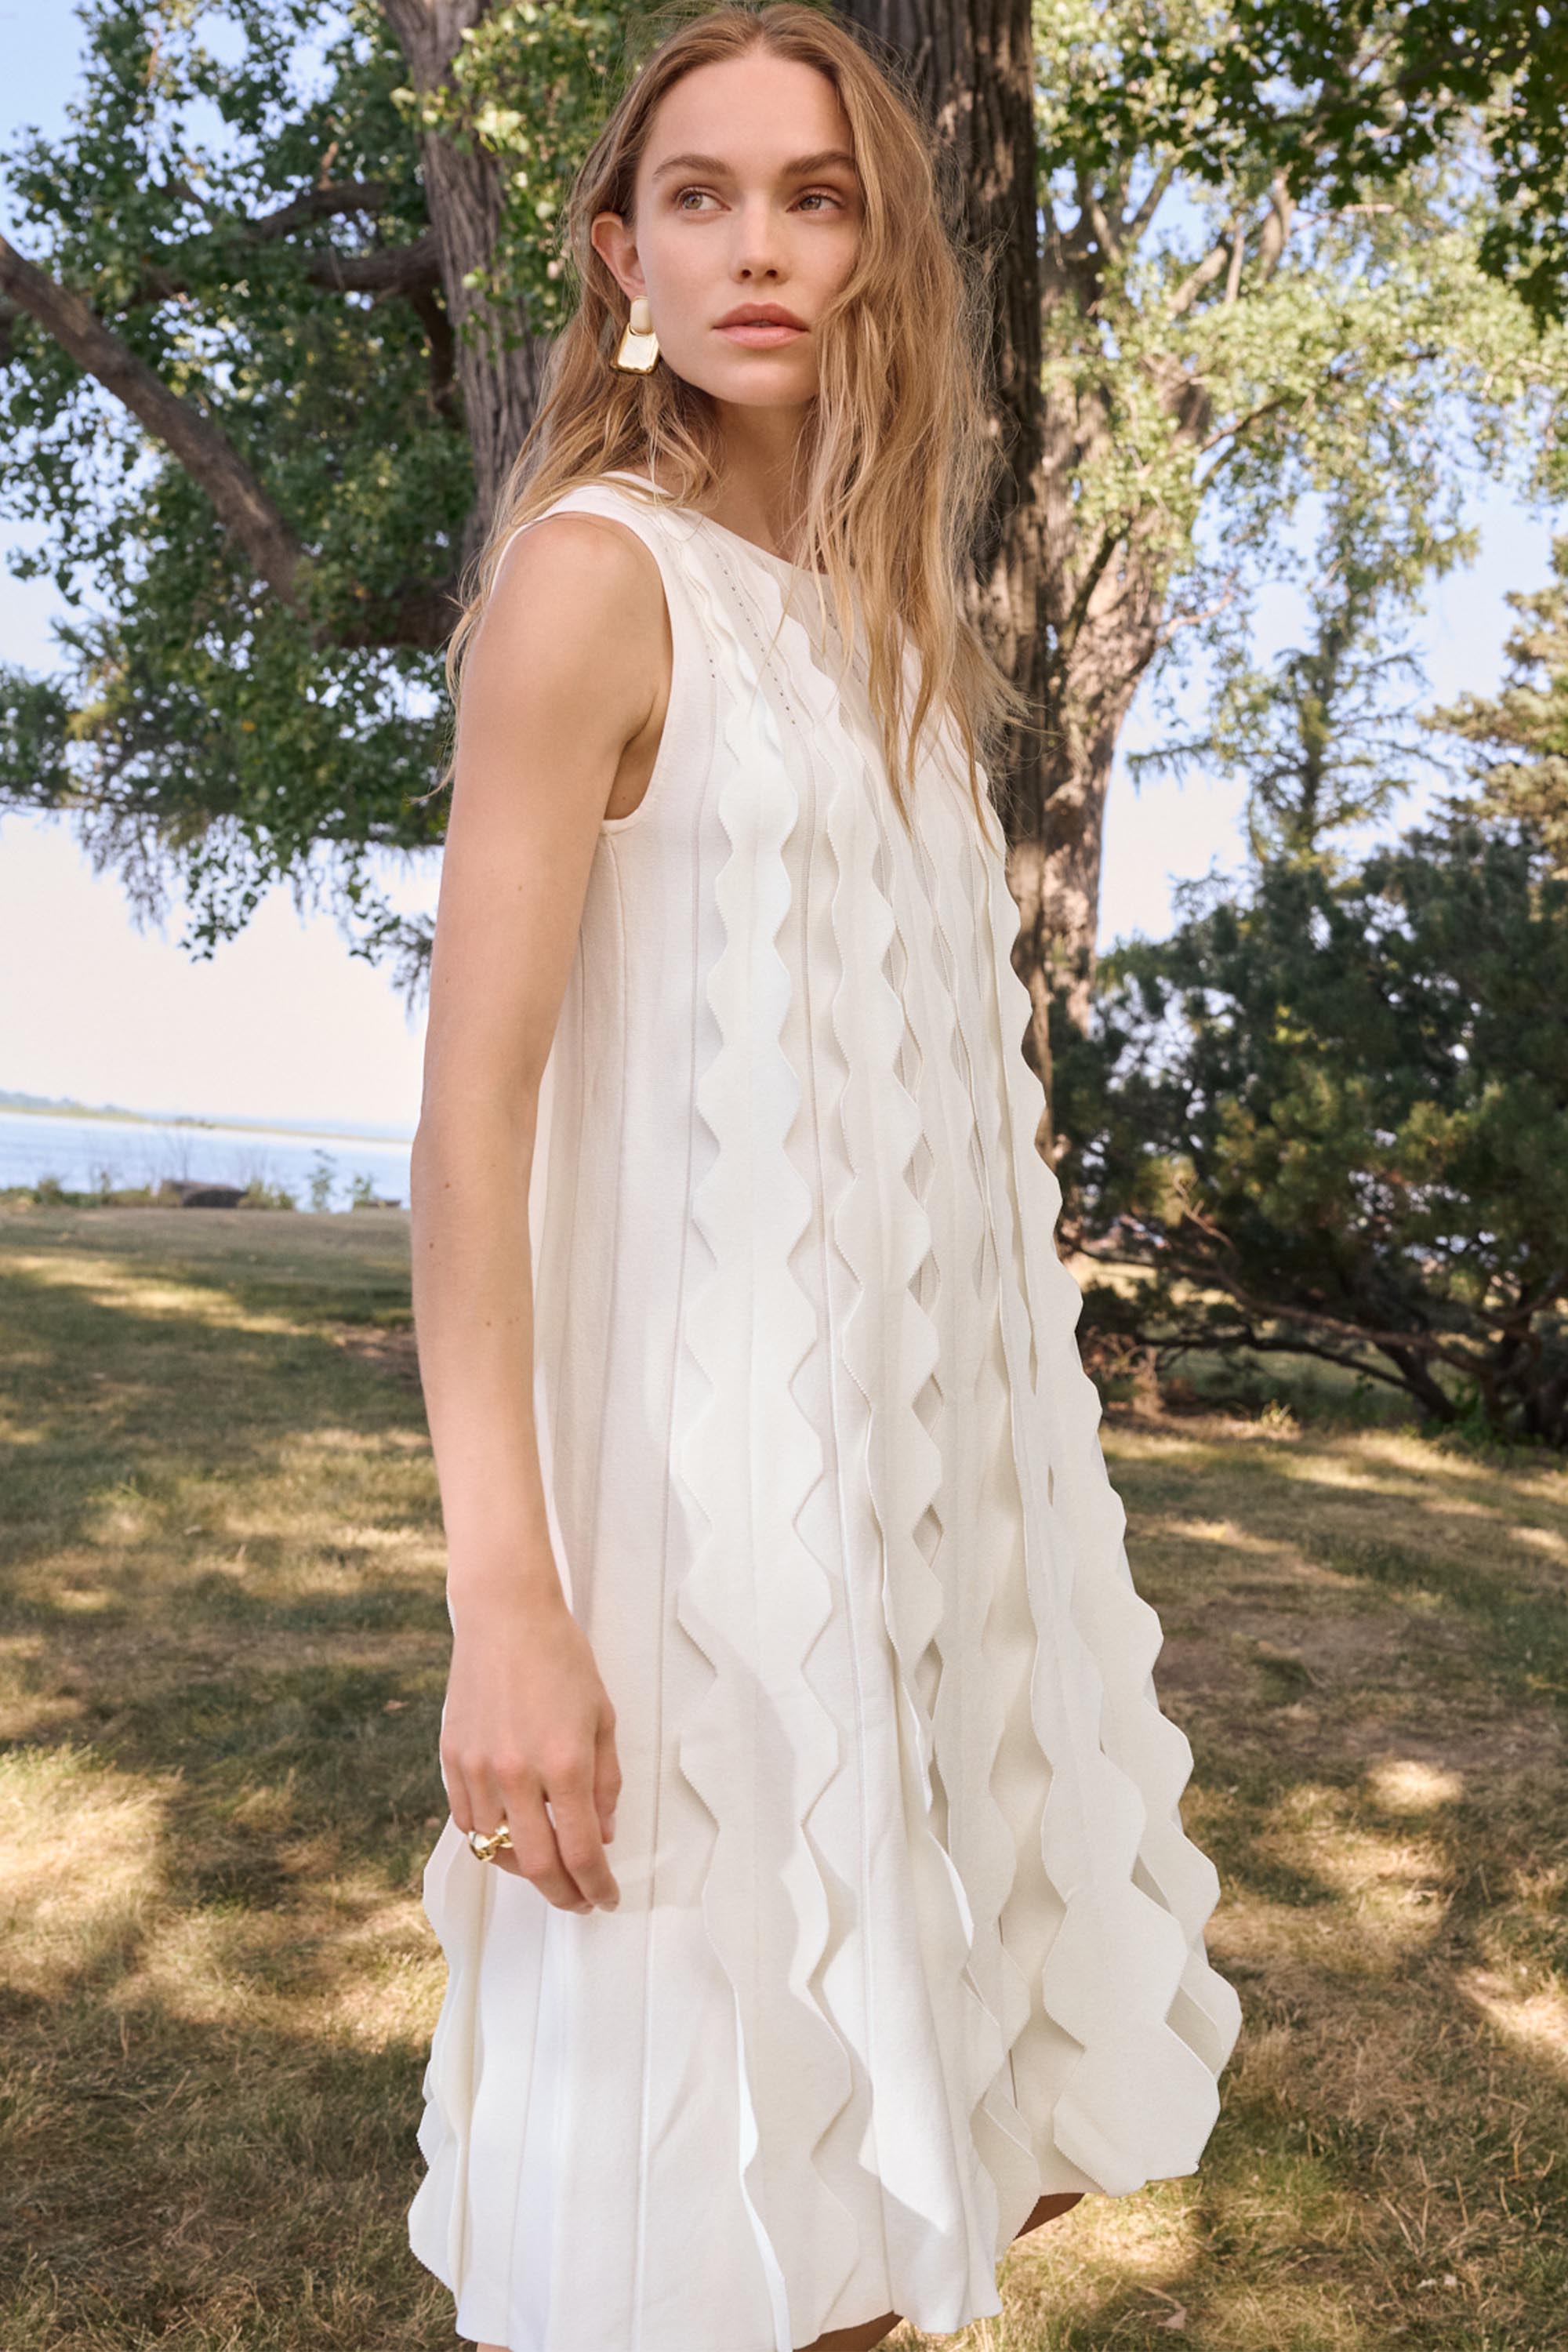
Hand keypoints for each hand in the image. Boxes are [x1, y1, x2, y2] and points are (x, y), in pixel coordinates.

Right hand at [440, 1589, 621, 1910]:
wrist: (505, 1616)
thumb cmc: (562, 1659)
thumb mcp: (602, 1716)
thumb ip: (605, 1781)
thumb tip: (601, 1834)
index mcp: (565, 1764)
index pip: (581, 1852)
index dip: (596, 1886)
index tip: (606, 1899)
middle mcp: (518, 1774)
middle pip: (537, 1866)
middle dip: (562, 1895)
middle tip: (578, 1900)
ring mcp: (479, 1768)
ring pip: (495, 1849)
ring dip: (523, 1865)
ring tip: (544, 1857)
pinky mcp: (451, 1758)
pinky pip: (467, 1821)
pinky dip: (488, 1835)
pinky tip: (508, 1827)